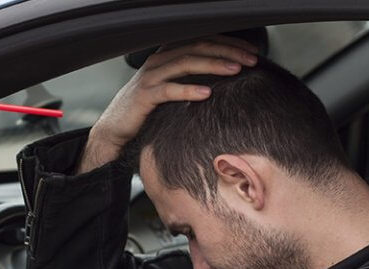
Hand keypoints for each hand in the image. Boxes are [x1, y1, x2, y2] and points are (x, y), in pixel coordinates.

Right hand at [78, 36, 259, 173]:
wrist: (116, 129)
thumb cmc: (148, 110)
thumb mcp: (173, 88)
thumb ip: (193, 78)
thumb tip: (226, 77)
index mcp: (167, 55)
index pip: (202, 40)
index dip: (229, 43)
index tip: (252, 52)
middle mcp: (159, 61)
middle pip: (197, 47)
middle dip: (227, 51)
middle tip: (251, 60)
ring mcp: (150, 77)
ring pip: (186, 63)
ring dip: (213, 65)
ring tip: (235, 70)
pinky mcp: (144, 96)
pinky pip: (169, 90)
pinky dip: (189, 89)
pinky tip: (207, 93)